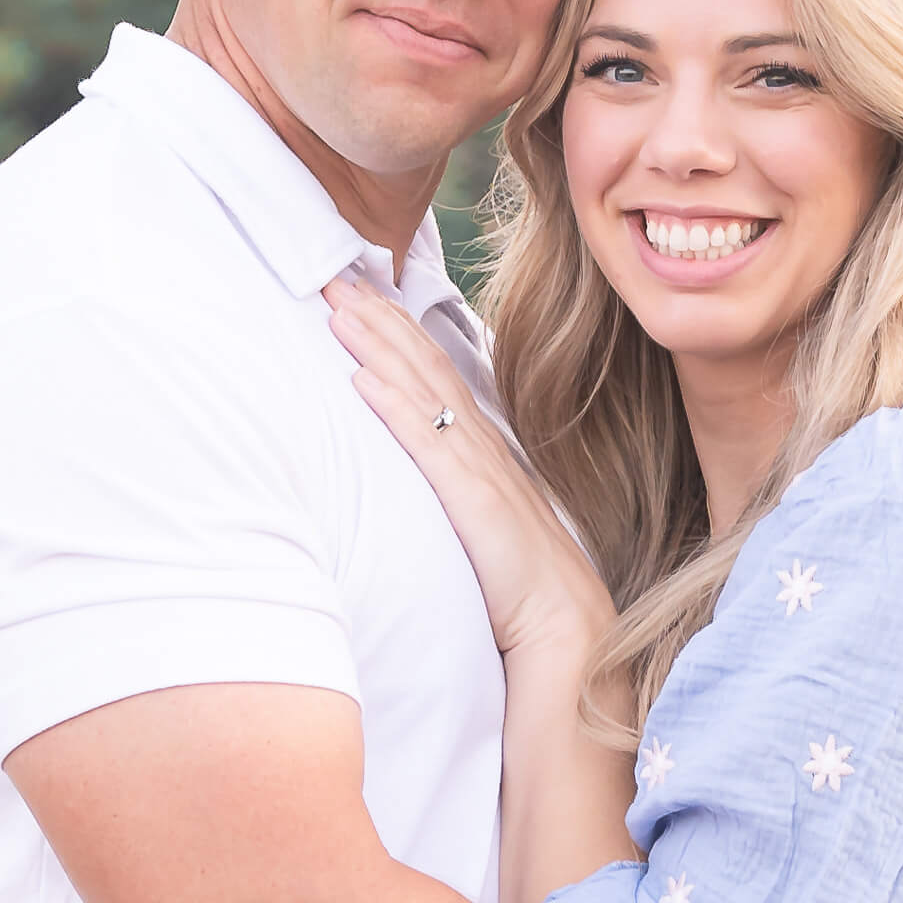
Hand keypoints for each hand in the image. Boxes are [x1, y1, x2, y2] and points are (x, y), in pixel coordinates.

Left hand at [323, 278, 612, 654]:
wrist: (567, 627)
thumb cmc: (525, 585)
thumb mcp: (487, 523)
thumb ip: (463, 492)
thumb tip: (433, 473)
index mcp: (484, 450)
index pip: (436, 374)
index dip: (399, 332)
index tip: (362, 296)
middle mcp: (481, 447)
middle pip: (425, 365)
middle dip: (380, 318)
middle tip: (334, 275)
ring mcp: (478, 470)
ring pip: (423, 390)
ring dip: (380, 346)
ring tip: (340, 308)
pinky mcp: (473, 500)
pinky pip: (427, 445)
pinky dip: (395, 407)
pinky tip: (363, 380)